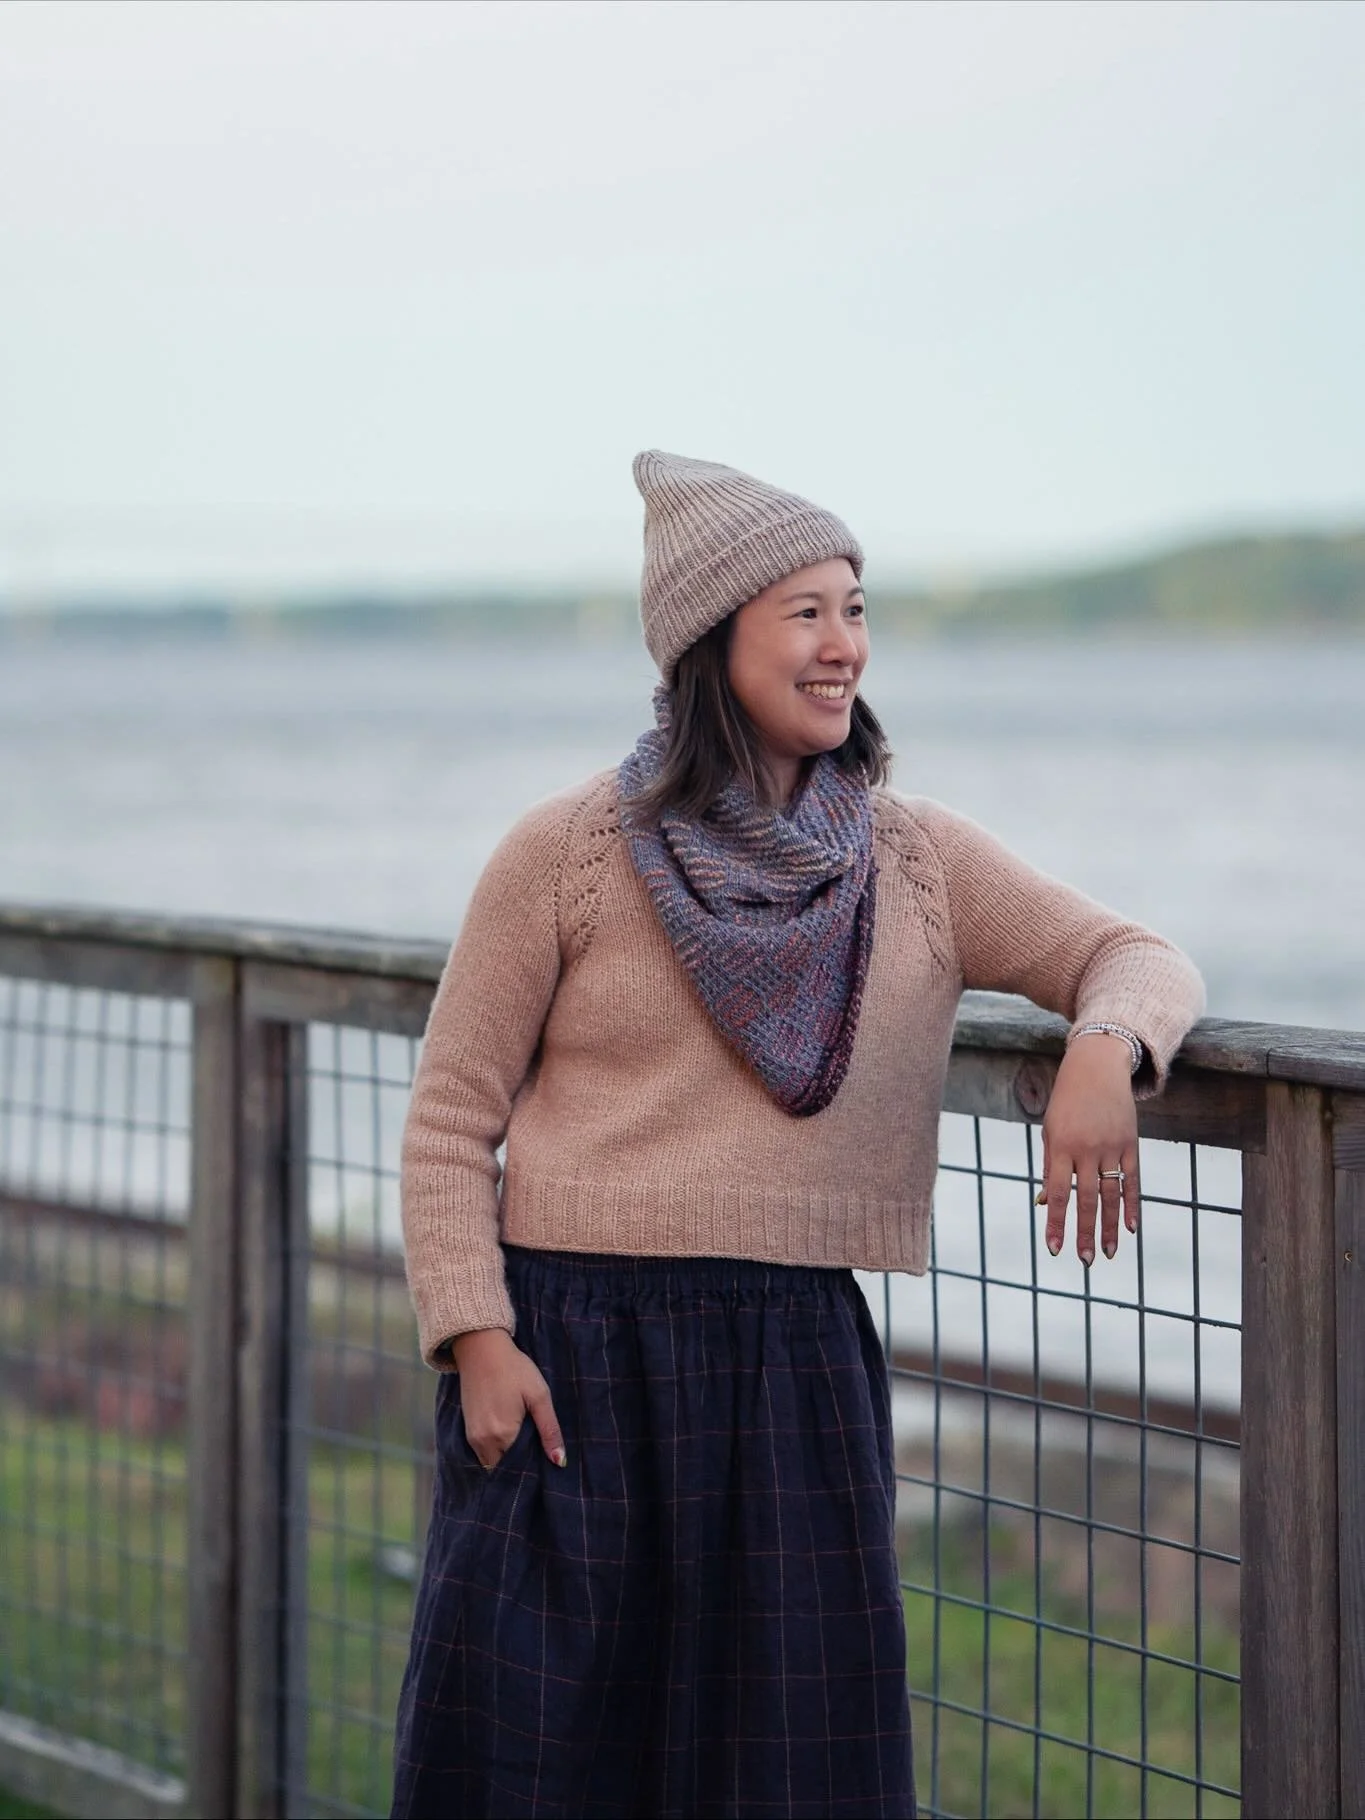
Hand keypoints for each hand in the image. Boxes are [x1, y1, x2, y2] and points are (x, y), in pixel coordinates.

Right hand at [451, 1328, 566, 1469]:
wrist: (481, 1347)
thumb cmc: (514, 1369)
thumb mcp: (539, 1395)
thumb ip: (549, 1430)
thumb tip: (560, 1462)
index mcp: (502, 1435)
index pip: (519, 1469)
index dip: (533, 1468)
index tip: (545, 1461)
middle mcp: (482, 1442)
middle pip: (503, 1469)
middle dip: (519, 1466)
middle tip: (536, 1450)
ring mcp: (471, 1437)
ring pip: (492, 1463)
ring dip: (507, 1458)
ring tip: (525, 1442)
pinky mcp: (467, 1430)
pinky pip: (483, 1453)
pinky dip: (496, 1450)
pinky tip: (510, 1435)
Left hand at [1038, 1033, 1139, 1263]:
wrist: (1096, 1067)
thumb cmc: (1066, 1102)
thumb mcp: (1050, 1130)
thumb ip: (1050, 1166)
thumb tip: (1046, 1202)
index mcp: (1061, 1146)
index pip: (1059, 1193)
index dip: (1057, 1223)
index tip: (1054, 1249)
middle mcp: (1087, 1149)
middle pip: (1087, 1199)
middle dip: (1085, 1233)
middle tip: (1085, 1261)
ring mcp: (1111, 1147)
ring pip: (1112, 1195)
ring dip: (1111, 1227)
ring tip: (1109, 1253)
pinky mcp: (1131, 1144)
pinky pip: (1132, 1180)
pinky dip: (1132, 1205)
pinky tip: (1131, 1227)